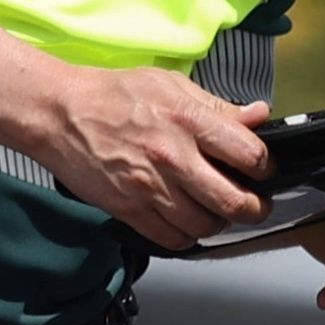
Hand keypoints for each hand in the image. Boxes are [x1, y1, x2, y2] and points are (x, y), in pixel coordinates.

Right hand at [32, 64, 271, 250]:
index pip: (250, 155)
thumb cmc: (114, 95)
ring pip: (206, 226)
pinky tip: (184, 218)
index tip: (263, 170)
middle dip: (255, 208)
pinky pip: (174, 239)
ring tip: (214, 208)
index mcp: (188, 121)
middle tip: (254, 204)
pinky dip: (186, 235)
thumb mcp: (170, 85)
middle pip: (235, 202)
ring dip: (218, 222)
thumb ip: (217, 106)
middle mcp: (173, 158)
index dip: (266, 167)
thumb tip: (258, 115)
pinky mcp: (129, 209)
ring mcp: (150, 188)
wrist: (58, 113)